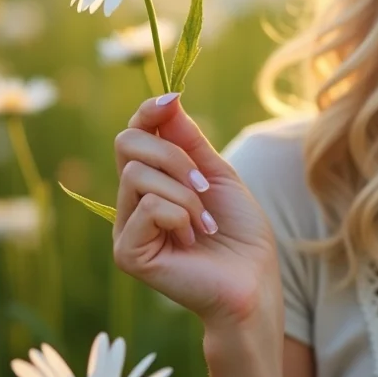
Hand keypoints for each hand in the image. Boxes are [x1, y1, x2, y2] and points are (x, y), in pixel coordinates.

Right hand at [112, 93, 279, 330]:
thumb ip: (189, 141)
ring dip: (185, 194)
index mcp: (152, 181)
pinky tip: (192, 239)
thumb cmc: (239, 231)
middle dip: (173, 156)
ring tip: (204, 222)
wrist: (252, 279)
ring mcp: (125, 228)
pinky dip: (180, 216)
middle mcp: (132, 202)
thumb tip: (168, 98)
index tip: (172, 101)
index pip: (134, 134)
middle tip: (205, 186)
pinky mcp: (127, 252)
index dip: (148, 111)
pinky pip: (147, 208)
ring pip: (138, 175)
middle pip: (127, 145)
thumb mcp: (218, 175)